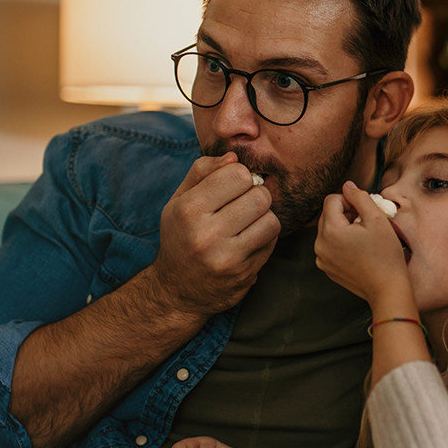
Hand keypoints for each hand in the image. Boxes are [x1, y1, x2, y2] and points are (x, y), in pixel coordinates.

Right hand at [148, 153, 281, 315]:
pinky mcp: (244, 274)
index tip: (231, 186)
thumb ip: (202, 172)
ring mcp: (227, 258)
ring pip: (271, 220)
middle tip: (243, 203)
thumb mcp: (178, 201)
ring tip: (247, 221)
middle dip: (255, 195)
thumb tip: (233, 157)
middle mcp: (206, 234)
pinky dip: (264, 237)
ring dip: (263, 217)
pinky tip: (247, 239)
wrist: (176, 291)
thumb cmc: (180, 237)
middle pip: (259, 196)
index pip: (237, 174)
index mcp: (188, 210)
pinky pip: (272, 242)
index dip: (239, 176)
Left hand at [314, 182, 412, 308]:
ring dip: (344, 227)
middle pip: (328, 214)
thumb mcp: (377, 219)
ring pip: (328, 229)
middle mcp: (320, 244)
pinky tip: (359, 249)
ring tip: (364, 236)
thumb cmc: (385, 255)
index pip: (332, 200)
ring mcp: (321, 258)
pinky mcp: (326, 268)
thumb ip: (360, 197)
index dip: (350, 200)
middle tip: (367, 222)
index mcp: (330, 231)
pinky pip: (329, 245)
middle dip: (346, 213)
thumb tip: (347, 185)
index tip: (365, 211)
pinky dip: (341, 242)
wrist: (387, 289)